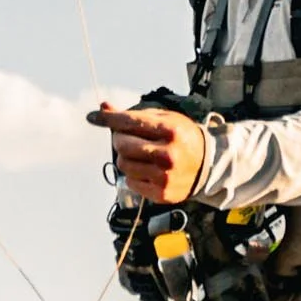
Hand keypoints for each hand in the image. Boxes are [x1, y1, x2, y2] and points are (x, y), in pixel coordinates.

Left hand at [89, 105, 208, 206]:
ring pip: (123, 165)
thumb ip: (133, 115)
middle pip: (122, 145)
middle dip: (119, 140)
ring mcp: (164, 176)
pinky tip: (147, 170)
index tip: (92, 117)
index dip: (108, 119)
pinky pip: (130, 182)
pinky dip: (133, 175)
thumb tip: (103, 106)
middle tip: (128, 139)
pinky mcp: (161, 193)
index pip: (130, 122)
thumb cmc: (181, 138)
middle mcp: (168, 154)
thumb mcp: (163, 119)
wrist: (208, 165)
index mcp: (170, 131)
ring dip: (126, 158)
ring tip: (141, 156)